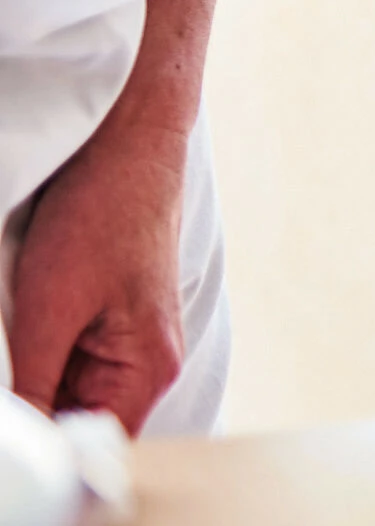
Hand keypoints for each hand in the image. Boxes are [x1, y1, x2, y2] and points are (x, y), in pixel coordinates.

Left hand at [6, 119, 188, 435]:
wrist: (129, 141)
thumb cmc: (105, 212)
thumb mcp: (48, 309)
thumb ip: (30, 386)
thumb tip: (24, 445)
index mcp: (147, 372)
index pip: (84, 446)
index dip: (40, 447)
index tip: (11, 426)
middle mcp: (146, 365)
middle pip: (71, 420)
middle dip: (27, 404)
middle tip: (13, 347)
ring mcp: (127, 342)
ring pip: (60, 388)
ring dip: (26, 372)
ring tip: (21, 322)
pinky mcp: (107, 319)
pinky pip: (62, 357)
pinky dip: (32, 347)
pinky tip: (22, 316)